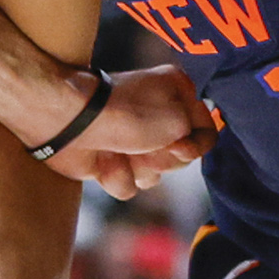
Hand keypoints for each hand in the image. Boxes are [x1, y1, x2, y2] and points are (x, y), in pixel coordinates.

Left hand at [44, 66, 218, 200]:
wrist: (72, 121)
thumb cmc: (128, 114)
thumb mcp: (180, 119)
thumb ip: (201, 138)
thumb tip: (183, 152)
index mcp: (178, 93)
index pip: (207, 132)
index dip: (194, 145)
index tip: (177, 144)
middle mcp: (157, 115)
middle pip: (180, 159)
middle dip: (162, 159)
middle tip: (142, 144)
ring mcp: (133, 139)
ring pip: (154, 175)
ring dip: (138, 168)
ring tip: (120, 150)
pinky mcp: (111, 160)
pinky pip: (128, 185)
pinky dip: (116, 176)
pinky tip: (103, 160)